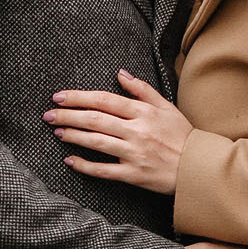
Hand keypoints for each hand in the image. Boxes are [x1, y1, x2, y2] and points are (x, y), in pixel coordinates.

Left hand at [46, 70, 191, 194]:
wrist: (199, 168)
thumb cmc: (182, 136)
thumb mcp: (166, 107)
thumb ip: (142, 90)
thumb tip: (120, 73)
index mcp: (143, 112)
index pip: (104, 100)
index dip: (79, 97)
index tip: (59, 96)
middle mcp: (137, 131)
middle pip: (95, 119)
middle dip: (68, 115)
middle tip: (48, 114)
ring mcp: (134, 154)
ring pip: (97, 142)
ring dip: (73, 136)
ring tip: (57, 131)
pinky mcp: (134, 175)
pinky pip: (104, 170)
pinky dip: (85, 165)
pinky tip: (70, 160)